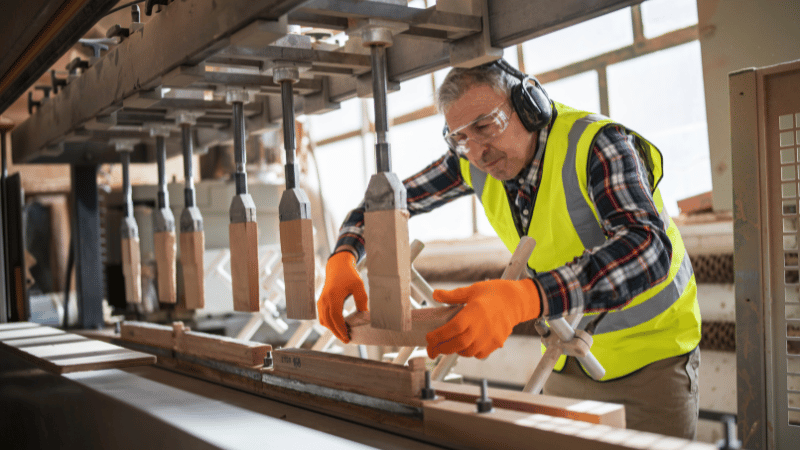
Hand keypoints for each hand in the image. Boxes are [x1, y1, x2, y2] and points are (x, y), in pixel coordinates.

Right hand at [317, 251, 367, 342]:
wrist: (337, 266)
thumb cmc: (349, 275)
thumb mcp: (359, 286)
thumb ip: (362, 301)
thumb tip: (364, 316)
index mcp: (333, 296)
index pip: (335, 317)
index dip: (341, 329)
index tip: (347, 337)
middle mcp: (324, 300)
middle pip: (328, 322)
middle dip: (337, 333)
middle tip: (347, 340)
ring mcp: (321, 301)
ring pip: (324, 321)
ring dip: (333, 329)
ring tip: (344, 334)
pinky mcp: (321, 302)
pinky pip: (322, 317)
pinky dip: (329, 323)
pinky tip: (339, 326)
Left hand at [426, 278, 541, 358]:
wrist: (517, 300)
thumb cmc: (495, 293)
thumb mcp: (472, 290)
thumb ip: (452, 295)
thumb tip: (435, 295)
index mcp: (474, 312)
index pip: (452, 329)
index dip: (438, 336)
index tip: (429, 338)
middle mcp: (482, 326)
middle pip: (458, 344)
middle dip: (442, 349)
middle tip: (432, 349)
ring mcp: (491, 336)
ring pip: (468, 351)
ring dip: (455, 351)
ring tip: (447, 346)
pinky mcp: (497, 343)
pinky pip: (479, 354)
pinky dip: (469, 353)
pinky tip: (464, 346)